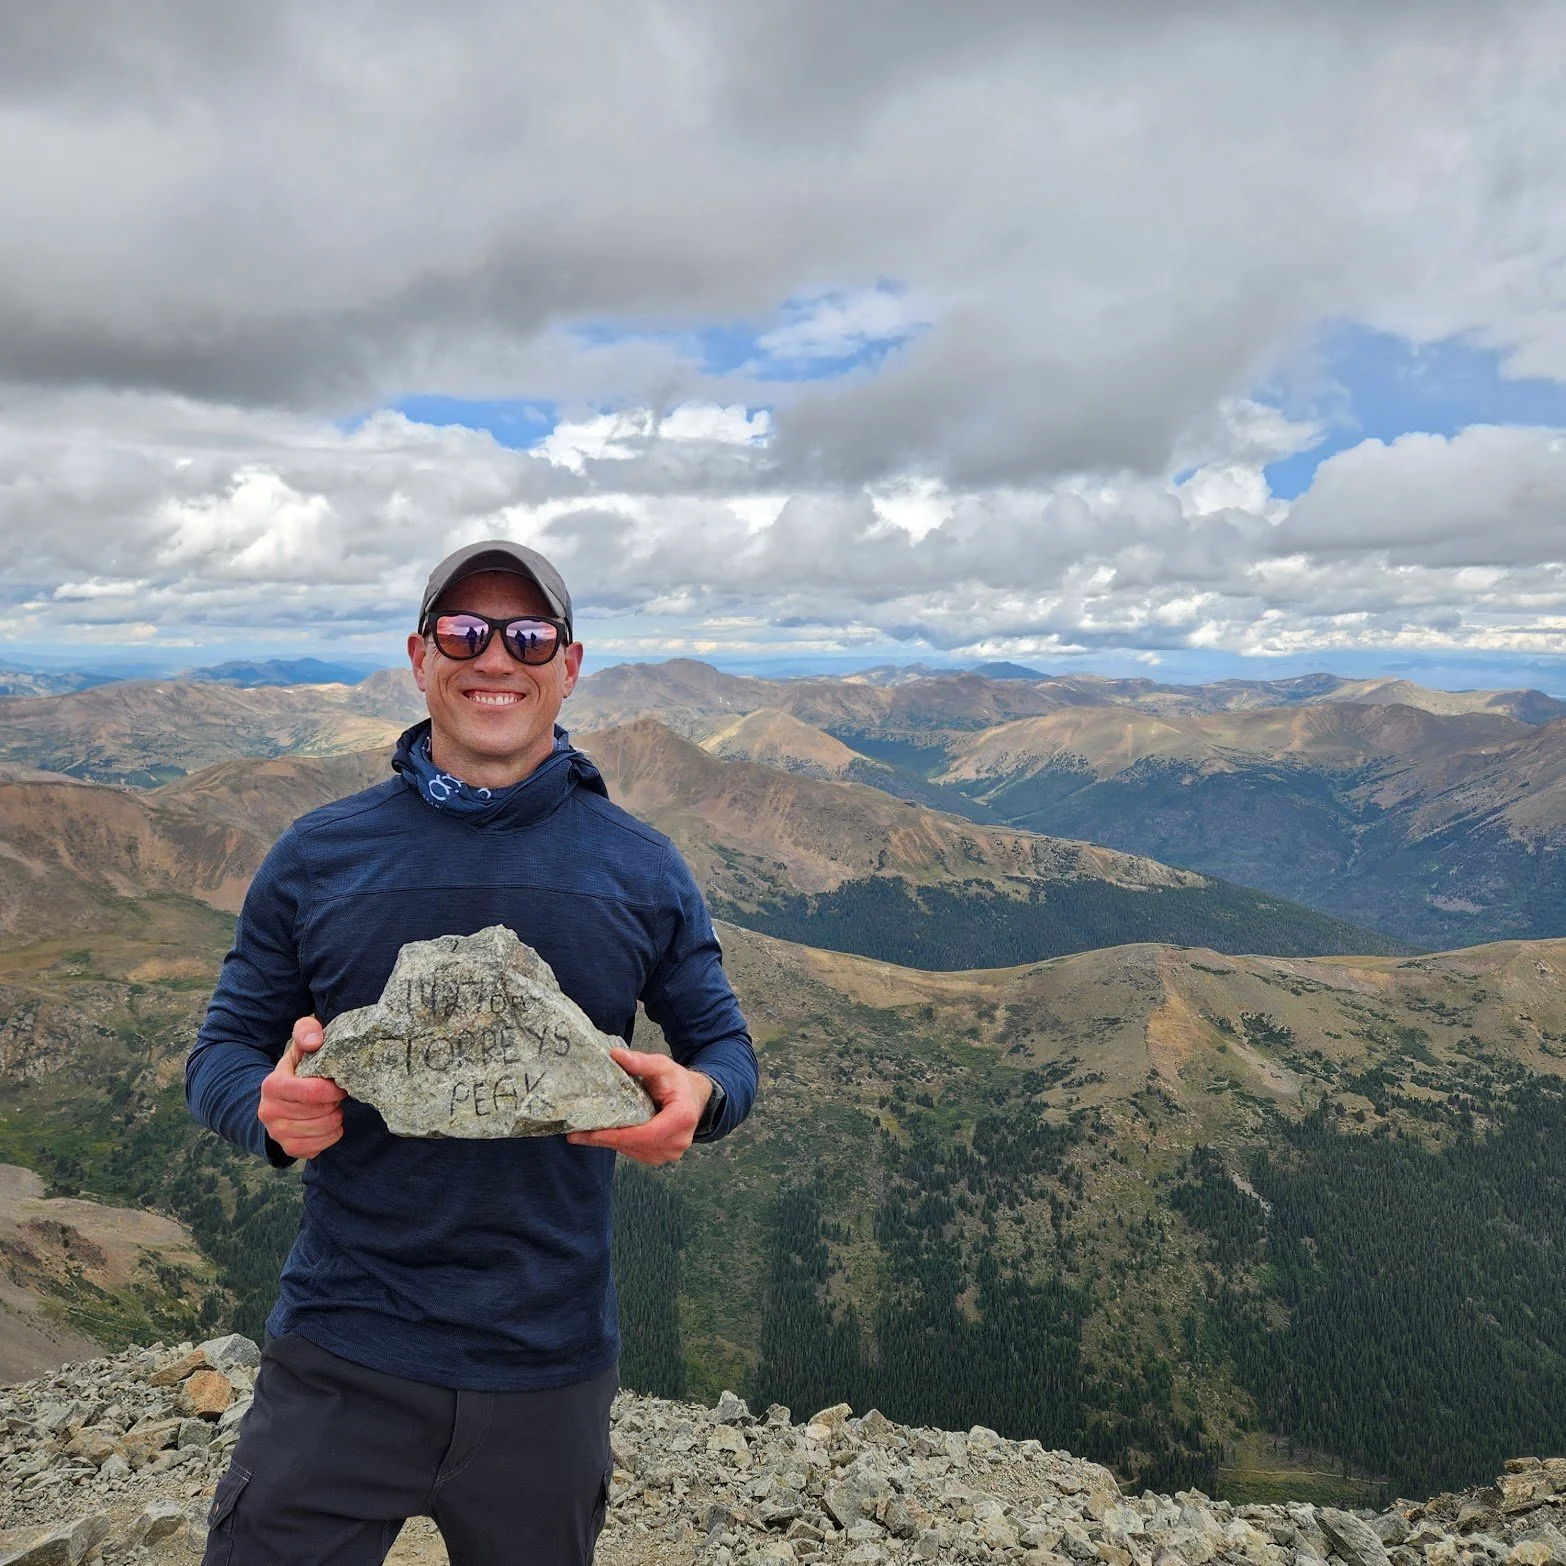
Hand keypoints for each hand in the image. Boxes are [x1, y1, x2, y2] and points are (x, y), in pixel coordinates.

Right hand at [257, 1015, 345, 1159]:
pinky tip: (328, 1123)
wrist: (277, 1100)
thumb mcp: (299, 1047)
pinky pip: (318, 1148)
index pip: (311, 1092)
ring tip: (332, 1108)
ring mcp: (277, 1133)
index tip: (340, 1085)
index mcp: (272, 1085)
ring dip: (335, 1119)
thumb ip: (306, 1032)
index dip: (333, 1090)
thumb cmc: (296, 1071)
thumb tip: (315, 1042)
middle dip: (334, 1103)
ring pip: (321, 1130)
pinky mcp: (288, 1148)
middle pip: (319, 1112)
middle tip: (336, 1096)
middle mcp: (269, 1112)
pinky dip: (331, 1136)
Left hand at [567, 1048, 711, 1166]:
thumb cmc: (679, 1081)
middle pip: (635, 1145)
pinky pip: (637, 1153)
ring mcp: (671, 1151)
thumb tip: (616, 1055)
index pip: (644, 1134)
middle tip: (576, 1135)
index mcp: (681, 1118)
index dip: (616, 1136)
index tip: (590, 1133)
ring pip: (634, 1152)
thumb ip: (640, 1062)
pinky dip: (621, 1145)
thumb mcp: (662, 1065)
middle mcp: (678, 1141)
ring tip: (585, 1134)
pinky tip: (606, 1135)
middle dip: (605, 1140)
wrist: (695, 1096)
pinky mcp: (663, 1156)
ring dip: (610, 1144)